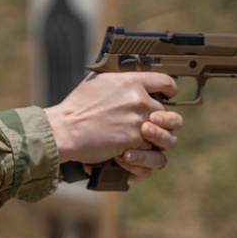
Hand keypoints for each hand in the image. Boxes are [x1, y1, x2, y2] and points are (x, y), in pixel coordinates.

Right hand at [43, 72, 183, 180]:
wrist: (65, 129)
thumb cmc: (76, 107)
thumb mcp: (98, 82)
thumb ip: (119, 82)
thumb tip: (127, 85)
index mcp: (132, 82)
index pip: (165, 82)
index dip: (170, 90)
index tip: (168, 96)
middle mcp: (139, 100)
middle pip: (166, 113)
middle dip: (160, 123)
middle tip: (150, 127)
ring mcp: (138, 122)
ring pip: (165, 136)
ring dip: (157, 142)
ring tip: (144, 143)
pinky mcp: (133, 141)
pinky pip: (149, 152)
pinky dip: (140, 156)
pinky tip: (129, 154)